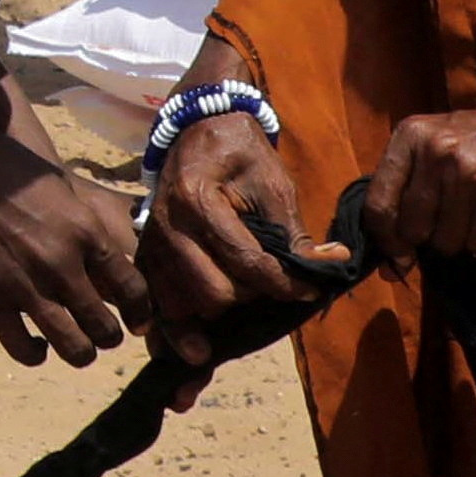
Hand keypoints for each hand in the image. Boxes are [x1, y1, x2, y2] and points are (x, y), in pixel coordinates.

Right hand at [0, 132, 148, 366]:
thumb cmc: (6, 167)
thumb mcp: (62, 187)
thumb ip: (85, 226)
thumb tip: (106, 254)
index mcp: (87, 234)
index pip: (134, 291)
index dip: (141, 313)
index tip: (136, 320)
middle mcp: (64, 266)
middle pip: (107, 328)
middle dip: (110, 336)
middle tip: (102, 330)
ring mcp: (27, 288)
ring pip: (75, 349)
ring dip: (82, 352)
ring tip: (75, 343)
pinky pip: (24, 350)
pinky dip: (37, 354)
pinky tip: (37, 343)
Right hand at [136, 109, 309, 382]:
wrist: (198, 129)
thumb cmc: (240, 154)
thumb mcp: (274, 184)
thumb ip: (294, 232)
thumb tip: (329, 266)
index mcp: (198, 200)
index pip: (246, 261)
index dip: (284, 283)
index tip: (310, 290)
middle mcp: (168, 225)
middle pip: (213, 292)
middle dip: (250, 299)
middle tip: (274, 290)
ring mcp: (152, 242)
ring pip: (183, 304)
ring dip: (214, 317)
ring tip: (236, 318)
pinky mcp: (146, 255)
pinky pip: (158, 302)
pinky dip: (175, 327)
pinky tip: (191, 347)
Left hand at [367, 94, 475, 257]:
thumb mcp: (441, 141)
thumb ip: (412, 185)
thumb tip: (392, 257)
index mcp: (410, 135)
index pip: (377, 203)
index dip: (385, 240)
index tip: (397, 256)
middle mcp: (434, 151)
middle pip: (411, 228)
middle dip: (427, 242)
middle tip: (449, 228)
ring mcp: (466, 170)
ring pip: (445, 240)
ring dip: (461, 241)